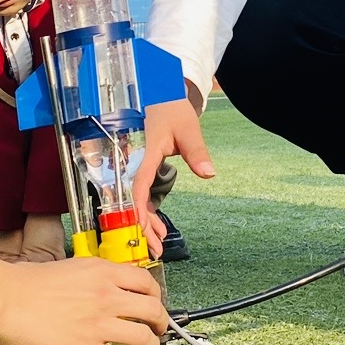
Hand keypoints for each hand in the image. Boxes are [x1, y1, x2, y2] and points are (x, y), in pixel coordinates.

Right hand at [0, 235, 166, 344]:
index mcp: (103, 272)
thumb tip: (97, 288)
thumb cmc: (25, 282)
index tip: (154, 302)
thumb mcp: (69, 267)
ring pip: (144, 337)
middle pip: (152, 309)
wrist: (6, 300)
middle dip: (160, 321)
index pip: (146, 282)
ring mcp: (101, 324)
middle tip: (158, 328)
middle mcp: (109, 296)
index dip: (155, 295)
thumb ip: (90, 278)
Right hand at [135, 92, 216, 238]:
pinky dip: (148, 212)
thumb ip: (198, 153)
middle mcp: (137, 162)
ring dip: (146, 222)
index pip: (138, 184)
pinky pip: (142, 195)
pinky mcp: (143, 170)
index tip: (143, 228)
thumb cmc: (172, 109)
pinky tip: (157, 227)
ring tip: (158, 243)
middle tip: (155, 249)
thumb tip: (209, 174)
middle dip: (143, 225)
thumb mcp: (189, 129)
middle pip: (135, 199)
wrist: (162, 96)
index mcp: (146, 152)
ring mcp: (138, 167)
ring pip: (137, 200)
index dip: (138, 207)